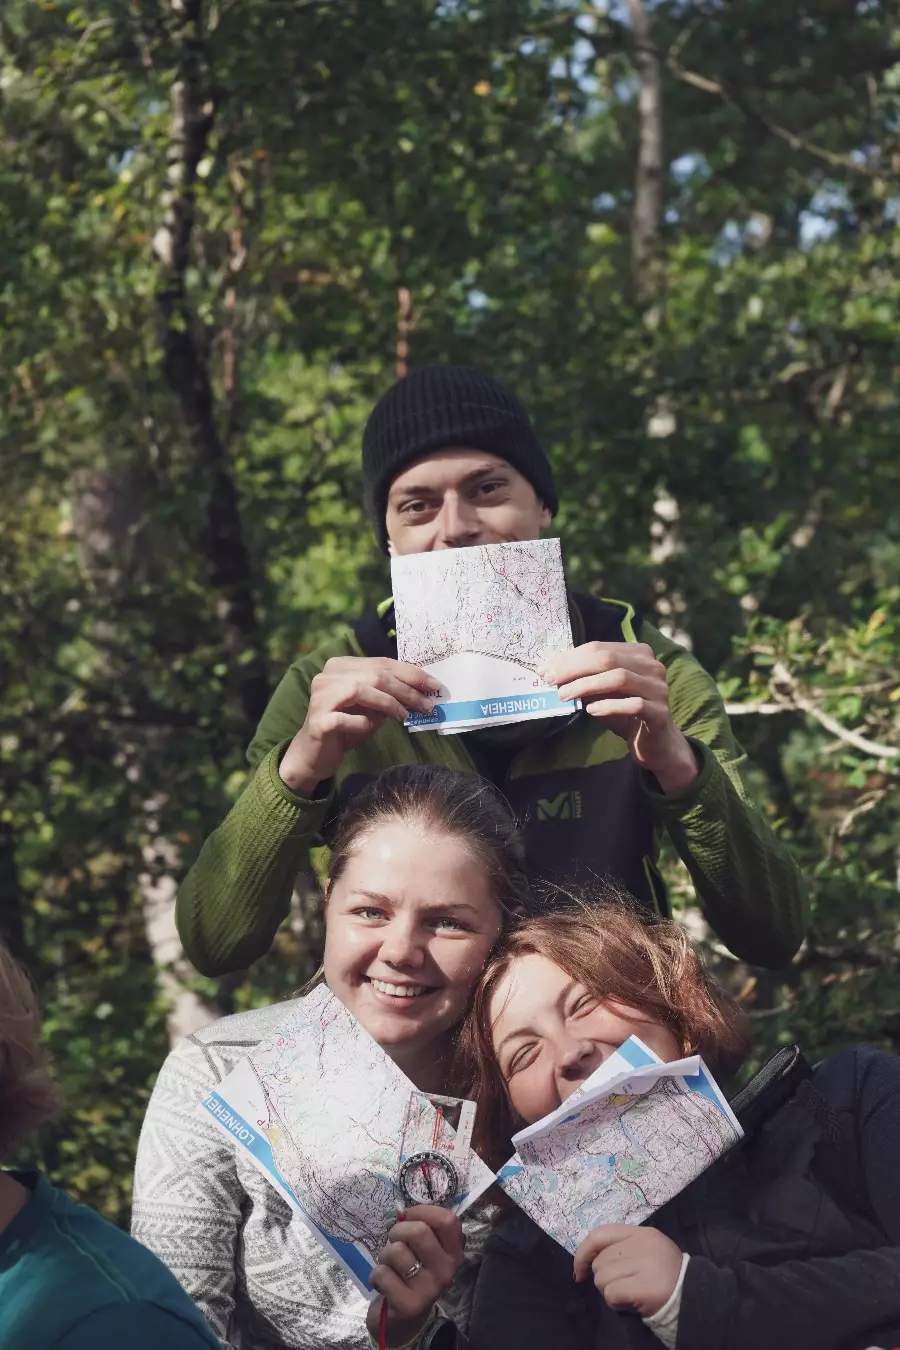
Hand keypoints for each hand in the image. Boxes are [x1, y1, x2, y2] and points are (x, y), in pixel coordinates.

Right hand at [279, 657, 438, 793]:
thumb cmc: (347, 727)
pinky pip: (347, 718)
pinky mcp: (317, 720)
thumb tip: (423, 691)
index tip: (433, 685)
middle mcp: (327, 676)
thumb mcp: (372, 707)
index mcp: (341, 666)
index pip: (382, 663)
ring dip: (389, 703)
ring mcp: (320, 696)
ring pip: (360, 690)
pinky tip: (368, 727)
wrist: (314, 754)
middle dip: (406, 690)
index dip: (410, 673)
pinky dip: (362, 723)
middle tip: (426, 705)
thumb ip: (389, 694)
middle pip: (375, 675)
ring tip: (405, 716)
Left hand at [365, 1207, 462, 1347]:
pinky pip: (382, 1273)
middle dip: (398, 1232)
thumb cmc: (412, 1275)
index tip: (409, 1217)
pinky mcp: (408, 1306)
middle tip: (395, 1243)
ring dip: (385, 1255)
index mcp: (453, 1253)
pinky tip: (384, 1285)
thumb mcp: (424, 1252)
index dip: (423, 1211)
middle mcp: (447, 1272)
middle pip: (419, 1231)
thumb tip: (404, 1214)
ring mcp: (429, 1290)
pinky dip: (376, 1275)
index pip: (448, 1220)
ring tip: (390, 1267)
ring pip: (397, 1251)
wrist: (403, 1321)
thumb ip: (423, 1230)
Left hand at [540, 642, 698, 792]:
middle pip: (608, 659)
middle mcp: (652, 666)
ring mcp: (658, 688)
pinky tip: (591, 711)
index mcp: (638, 654)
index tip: (545, 670)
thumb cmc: (625, 713)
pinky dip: (609, 706)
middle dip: (574, 668)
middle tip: (550, 680)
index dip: (570, 658)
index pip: (599, 648)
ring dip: (586, 685)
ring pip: (619, 678)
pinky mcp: (660, 712)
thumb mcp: (602, 692)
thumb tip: (551, 671)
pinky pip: (634, 704)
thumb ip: (584, 678)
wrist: (655, 743)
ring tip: (564, 695)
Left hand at [573, 1225, 683, 1317]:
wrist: (694, 1298)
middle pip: (600, 1261)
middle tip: (624, 1286)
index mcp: (642, 1233)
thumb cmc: (666, 1276)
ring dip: (611, 1292)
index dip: (583, 1252)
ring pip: (602, 1279)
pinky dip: (616, 1303)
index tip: (579, 1270)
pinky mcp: (644, 1286)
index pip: (600, 1234)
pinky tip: (631, 1303)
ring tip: (630, 1294)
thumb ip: (623, 1247)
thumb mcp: (647, 1251)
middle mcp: (642, 1244)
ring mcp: (644, 1264)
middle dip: (605, 1278)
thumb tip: (588, 1260)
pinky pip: (611, 1294)